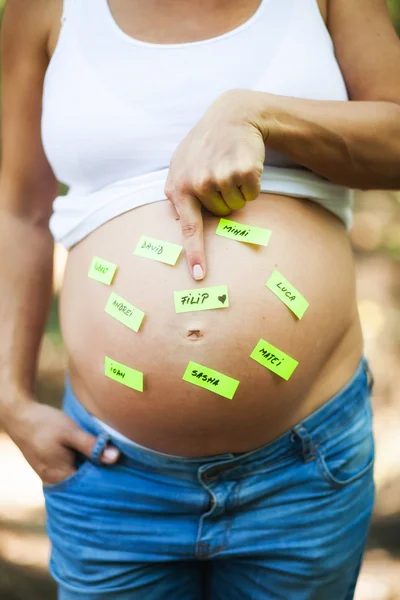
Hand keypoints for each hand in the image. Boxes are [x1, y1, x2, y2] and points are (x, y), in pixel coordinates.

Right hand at [5, 397, 119, 485]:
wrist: (21, 416)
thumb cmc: (45, 424)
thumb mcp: (70, 432)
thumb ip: (91, 445)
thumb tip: (115, 458)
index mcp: (61, 477)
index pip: (91, 488)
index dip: (108, 481)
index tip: (124, 473)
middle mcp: (56, 482)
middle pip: (85, 486)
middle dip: (103, 477)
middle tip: (122, 467)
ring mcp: (53, 476)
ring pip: (79, 478)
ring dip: (94, 470)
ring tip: (111, 460)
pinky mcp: (53, 467)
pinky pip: (73, 471)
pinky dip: (84, 466)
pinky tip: (95, 457)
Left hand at [164, 89, 265, 280]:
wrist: (231, 116)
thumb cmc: (204, 144)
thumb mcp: (180, 164)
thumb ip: (176, 191)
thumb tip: (177, 219)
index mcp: (179, 186)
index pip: (189, 229)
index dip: (195, 254)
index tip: (200, 276)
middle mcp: (198, 184)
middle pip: (220, 215)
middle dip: (224, 199)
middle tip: (220, 173)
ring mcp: (220, 177)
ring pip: (236, 206)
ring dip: (236, 190)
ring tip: (229, 166)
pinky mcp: (243, 171)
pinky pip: (251, 195)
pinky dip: (251, 183)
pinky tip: (243, 163)